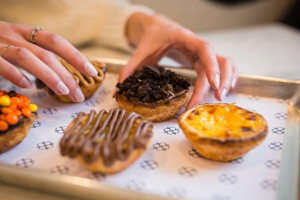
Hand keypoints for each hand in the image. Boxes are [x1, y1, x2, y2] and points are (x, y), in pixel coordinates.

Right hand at [0, 21, 97, 101]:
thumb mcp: (17, 44)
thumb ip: (36, 56)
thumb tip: (61, 75)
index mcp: (25, 33)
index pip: (56, 42)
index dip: (75, 56)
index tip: (92, 72)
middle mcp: (13, 35)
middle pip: (47, 53)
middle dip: (67, 74)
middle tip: (79, 95)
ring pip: (27, 56)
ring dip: (47, 74)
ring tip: (62, 90)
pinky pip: (0, 63)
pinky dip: (15, 74)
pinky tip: (27, 85)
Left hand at [119, 13, 237, 108]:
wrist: (158, 27)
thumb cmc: (153, 36)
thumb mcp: (141, 51)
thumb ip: (130, 68)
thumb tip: (119, 89)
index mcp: (186, 39)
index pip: (205, 49)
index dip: (212, 65)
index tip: (213, 84)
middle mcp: (198, 46)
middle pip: (217, 62)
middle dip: (219, 81)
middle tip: (214, 99)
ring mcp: (203, 54)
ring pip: (226, 63)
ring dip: (229, 79)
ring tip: (221, 97)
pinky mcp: (203, 61)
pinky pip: (222, 67)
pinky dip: (228, 77)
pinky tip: (223, 91)